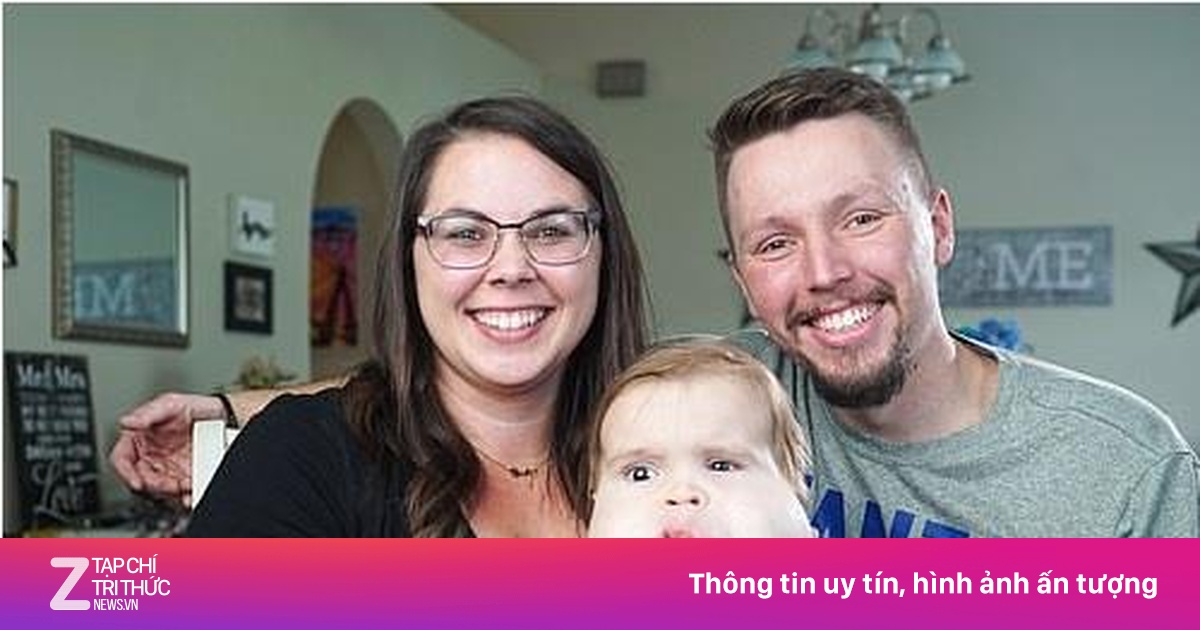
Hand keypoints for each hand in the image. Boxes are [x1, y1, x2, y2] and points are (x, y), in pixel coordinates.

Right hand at [109, 393, 225, 504]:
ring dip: (172, 492)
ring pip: (160, 489)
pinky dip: (185, 494)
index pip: (121, 459)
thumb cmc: (191, 406)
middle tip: (171, 484)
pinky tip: (191, 490)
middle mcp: (149, 455)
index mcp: (138, 438)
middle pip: (141, 479)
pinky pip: (179, 491)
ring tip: (186, 484)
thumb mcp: (170, 403)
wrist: (219, 414)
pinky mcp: (182, 475)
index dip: (125, 473)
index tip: (137, 482)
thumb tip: (126, 421)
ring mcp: (166, 466)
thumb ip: (147, 413)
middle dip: (155, 486)